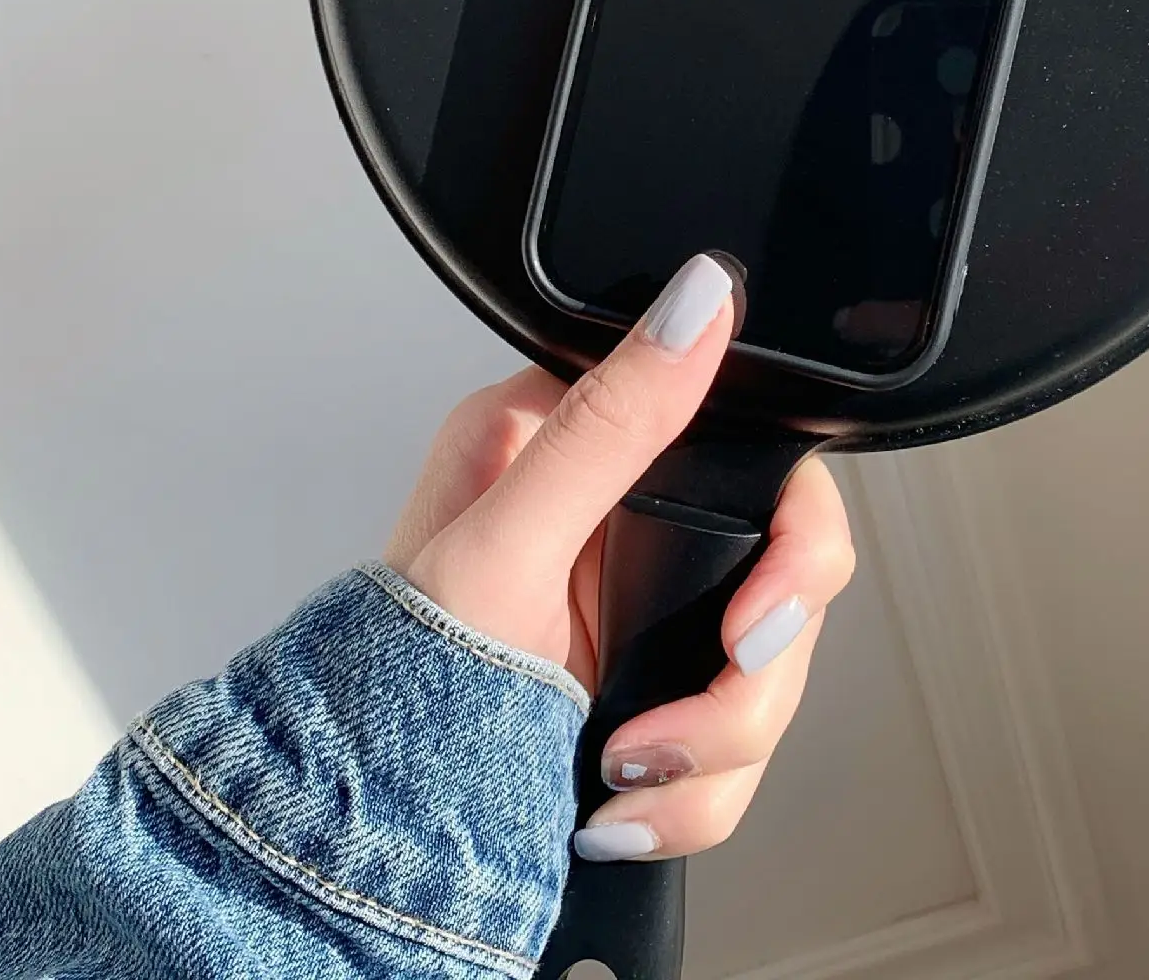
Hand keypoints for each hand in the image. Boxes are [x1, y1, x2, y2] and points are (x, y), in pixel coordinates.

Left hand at [384, 253, 855, 861]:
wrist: (361, 845)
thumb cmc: (388, 690)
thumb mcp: (504, 545)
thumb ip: (607, 426)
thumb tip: (693, 303)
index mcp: (569, 442)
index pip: (750, 451)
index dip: (787, 539)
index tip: (756, 615)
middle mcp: (614, 516)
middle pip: (782, 571)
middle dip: (752, 668)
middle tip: (705, 697)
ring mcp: (641, 611)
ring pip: (771, 667)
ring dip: (719, 744)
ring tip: (627, 767)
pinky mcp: (651, 691)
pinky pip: (738, 744)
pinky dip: (696, 793)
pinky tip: (622, 800)